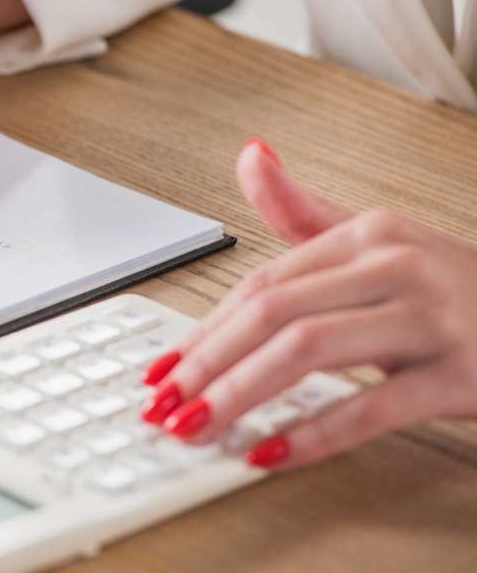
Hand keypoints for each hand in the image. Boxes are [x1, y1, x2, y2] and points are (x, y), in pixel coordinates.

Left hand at [140, 137, 476, 468]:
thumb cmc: (457, 291)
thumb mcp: (380, 244)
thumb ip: (307, 211)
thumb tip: (250, 155)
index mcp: (369, 233)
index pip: (261, 283)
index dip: (203, 329)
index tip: (162, 369)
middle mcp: (397, 264)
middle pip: (272, 312)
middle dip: (206, 363)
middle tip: (164, 405)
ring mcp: (432, 317)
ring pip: (307, 350)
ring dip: (239, 394)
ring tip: (197, 427)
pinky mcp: (462, 372)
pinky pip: (372, 405)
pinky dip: (313, 432)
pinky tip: (269, 453)